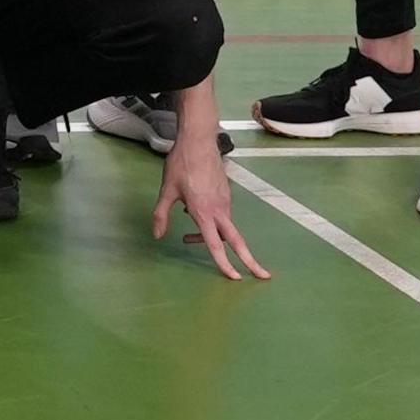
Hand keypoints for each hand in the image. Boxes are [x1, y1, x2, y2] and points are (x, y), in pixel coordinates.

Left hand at [154, 135, 272, 280]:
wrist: (198, 141)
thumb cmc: (181, 165)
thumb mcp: (166, 190)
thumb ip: (161, 214)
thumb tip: (157, 235)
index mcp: (204, 213)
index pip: (216, 245)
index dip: (224, 264)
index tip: (236, 278)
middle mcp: (219, 210)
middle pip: (237, 240)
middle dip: (249, 260)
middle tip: (262, 276)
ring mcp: (225, 201)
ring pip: (224, 227)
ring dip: (212, 236)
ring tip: (188, 236)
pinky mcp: (225, 194)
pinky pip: (221, 215)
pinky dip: (211, 222)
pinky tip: (192, 212)